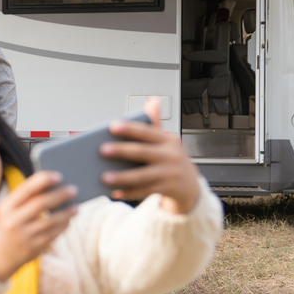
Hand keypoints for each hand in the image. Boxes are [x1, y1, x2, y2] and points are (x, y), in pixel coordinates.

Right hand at [0, 171, 77, 281]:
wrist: (1, 254)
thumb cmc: (11, 223)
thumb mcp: (11, 210)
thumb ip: (26, 198)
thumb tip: (54, 185)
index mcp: (6, 207)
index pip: (26, 189)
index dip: (43, 180)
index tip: (59, 175)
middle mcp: (13, 221)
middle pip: (41, 203)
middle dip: (60, 195)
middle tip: (74, 189)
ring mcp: (23, 236)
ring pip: (50, 221)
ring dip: (66, 213)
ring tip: (76, 207)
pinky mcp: (33, 248)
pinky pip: (53, 234)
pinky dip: (63, 225)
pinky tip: (69, 220)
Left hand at [99, 98, 200, 214]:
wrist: (190, 185)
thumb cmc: (171, 159)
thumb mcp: (166, 141)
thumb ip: (155, 124)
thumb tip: (153, 101)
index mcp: (168, 140)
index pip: (147, 131)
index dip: (130, 129)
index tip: (112, 126)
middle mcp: (171, 155)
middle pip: (143, 152)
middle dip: (122, 151)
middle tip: (102, 150)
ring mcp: (171, 174)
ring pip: (142, 175)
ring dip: (122, 177)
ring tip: (104, 177)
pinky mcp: (168, 189)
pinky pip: (145, 191)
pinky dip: (129, 192)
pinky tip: (115, 192)